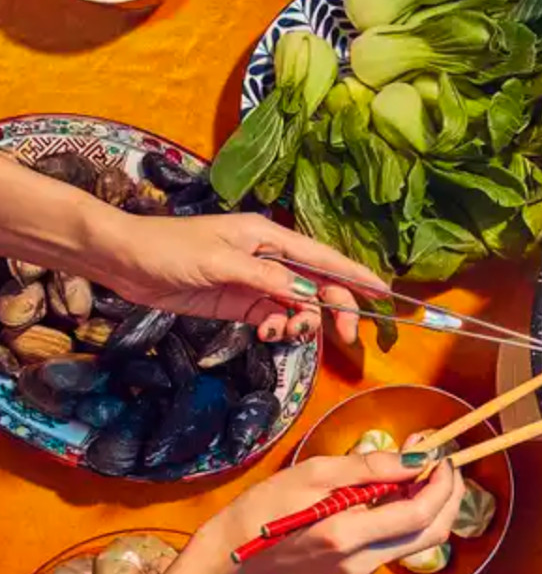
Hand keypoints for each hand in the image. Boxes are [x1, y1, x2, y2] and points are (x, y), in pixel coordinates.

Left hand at [94, 211, 380, 344]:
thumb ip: (266, 279)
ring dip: (302, 322)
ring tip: (286, 333)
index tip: (384, 294)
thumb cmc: (168, 249)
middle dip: (335, 309)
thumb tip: (306, 293)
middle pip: (319, 284)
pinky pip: (275, 317)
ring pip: (299, 305)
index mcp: (269, 238)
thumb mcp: (219, 263)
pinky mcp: (241, 303)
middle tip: (346, 336)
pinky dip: (279, 328)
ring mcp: (256, 282)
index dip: (356, 276)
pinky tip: (268, 333)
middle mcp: (269, 258)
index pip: (324, 258)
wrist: (124, 261)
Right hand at [191, 453, 464, 573]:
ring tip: (425, 468)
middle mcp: (364, 561)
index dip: (441, 485)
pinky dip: (412, 515)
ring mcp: (364, 570)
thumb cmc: (265, 507)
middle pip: (432, 533)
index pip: (419, 514)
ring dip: (433, 504)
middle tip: (446, 461)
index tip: (443, 455)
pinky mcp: (361, 571)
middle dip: (449, 495)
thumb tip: (415, 458)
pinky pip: (400, 542)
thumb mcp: (313, 473)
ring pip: (420, 540)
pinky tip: (402, 489)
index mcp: (348, 536)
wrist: (236, 556)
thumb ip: (368, 468)